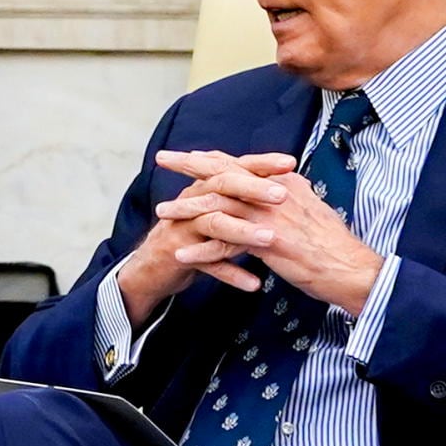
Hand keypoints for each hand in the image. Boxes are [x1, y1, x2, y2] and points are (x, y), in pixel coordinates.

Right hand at [111, 150, 296, 321]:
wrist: (153, 267)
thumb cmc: (193, 236)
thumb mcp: (217, 211)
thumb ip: (242, 198)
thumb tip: (282, 186)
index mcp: (207, 186)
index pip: (236, 166)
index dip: (262, 163)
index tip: (291, 162)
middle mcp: (194, 200)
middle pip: (224, 186)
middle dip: (254, 189)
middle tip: (282, 194)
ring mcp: (185, 227)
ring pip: (216, 223)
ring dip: (244, 231)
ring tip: (271, 238)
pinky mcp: (180, 254)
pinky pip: (208, 263)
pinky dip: (230, 274)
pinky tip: (253, 284)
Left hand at [155, 146, 381, 311]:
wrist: (351, 268)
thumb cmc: (331, 244)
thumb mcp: (311, 208)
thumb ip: (292, 194)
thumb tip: (287, 181)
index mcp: (282, 183)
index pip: (240, 163)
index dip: (211, 157)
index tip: (187, 153)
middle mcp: (273, 193)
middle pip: (223, 173)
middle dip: (189, 165)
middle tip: (160, 159)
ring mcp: (269, 217)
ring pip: (219, 206)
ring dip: (186, 210)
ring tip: (162, 215)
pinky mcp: (268, 243)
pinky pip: (225, 245)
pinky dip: (201, 251)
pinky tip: (181, 256)